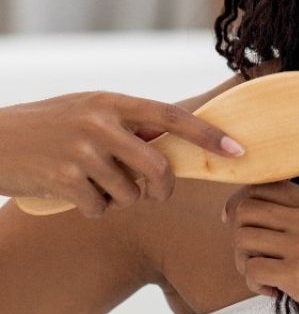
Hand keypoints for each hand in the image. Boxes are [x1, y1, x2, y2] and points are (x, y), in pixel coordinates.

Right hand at [0, 91, 244, 217]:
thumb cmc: (47, 127)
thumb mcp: (87, 111)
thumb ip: (128, 124)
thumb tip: (175, 144)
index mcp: (111, 103)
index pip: (172, 117)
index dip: (208, 135)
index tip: (237, 150)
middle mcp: (100, 124)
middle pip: (158, 167)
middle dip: (163, 188)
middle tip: (155, 194)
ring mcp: (81, 152)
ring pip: (129, 193)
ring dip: (117, 199)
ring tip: (93, 184)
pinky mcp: (64, 179)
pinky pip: (101, 208)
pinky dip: (93, 209)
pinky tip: (73, 194)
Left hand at [222, 182, 298, 313]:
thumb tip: (256, 213)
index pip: (262, 185)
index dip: (240, 203)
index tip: (238, 224)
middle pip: (245, 209)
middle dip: (238, 235)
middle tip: (254, 258)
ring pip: (242, 239)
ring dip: (245, 262)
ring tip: (267, 278)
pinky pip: (252, 270)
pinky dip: (255, 285)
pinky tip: (277, 293)